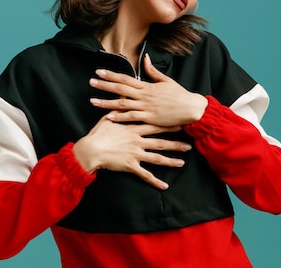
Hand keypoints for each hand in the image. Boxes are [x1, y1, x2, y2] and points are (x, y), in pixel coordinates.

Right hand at [72, 113, 191, 189]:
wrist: (91, 149)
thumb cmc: (99, 133)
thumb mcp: (109, 117)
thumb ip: (119, 107)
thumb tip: (124, 94)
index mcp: (133, 128)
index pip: (155, 126)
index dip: (168, 125)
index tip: (180, 124)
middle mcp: (137, 141)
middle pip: (160, 142)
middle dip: (175, 143)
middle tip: (189, 144)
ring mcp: (135, 154)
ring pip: (157, 158)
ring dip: (170, 160)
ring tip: (182, 162)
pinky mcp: (130, 166)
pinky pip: (145, 174)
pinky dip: (155, 181)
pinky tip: (165, 186)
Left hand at [89, 54, 207, 126]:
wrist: (191, 108)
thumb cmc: (179, 95)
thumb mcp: (166, 80)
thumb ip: (153, 71)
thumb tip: (145, 58)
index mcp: (147, 86)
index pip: (125, 78)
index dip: (111, 74)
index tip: (99, 71)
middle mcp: (144, 95)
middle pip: (120, 89)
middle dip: (104, 85)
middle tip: (91, 82)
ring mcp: (146, 107)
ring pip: (122, 104)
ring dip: (106, 103)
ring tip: (93, 101)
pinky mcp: (149, 119)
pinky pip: (132, 118)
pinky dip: (120, 117)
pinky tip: (109, 117)